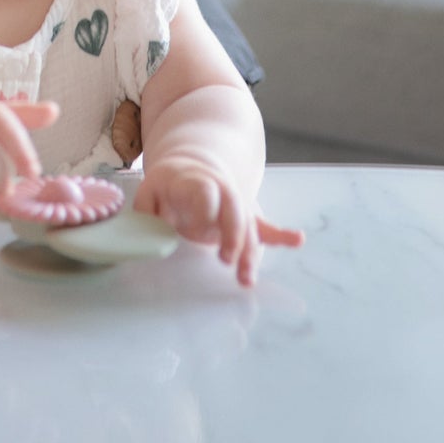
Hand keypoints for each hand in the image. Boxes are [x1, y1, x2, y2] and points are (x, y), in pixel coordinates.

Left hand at [134, 157, 304, 285]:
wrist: (192, 163)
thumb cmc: (167, 185)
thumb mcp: (149, 190)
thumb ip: (147, 212)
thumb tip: (146, 238)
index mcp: (194, 181)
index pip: (205, 193)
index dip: (204, 210)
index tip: (198, 229)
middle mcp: (221, 191)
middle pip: (233, 210)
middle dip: (233, 235)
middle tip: (227, 261)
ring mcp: (236, 204)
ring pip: (249, 226)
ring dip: (250, 252)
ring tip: (247, 278)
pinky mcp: (245, 217)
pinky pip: (264, 226)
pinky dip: (281, 235)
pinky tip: (297, 239)